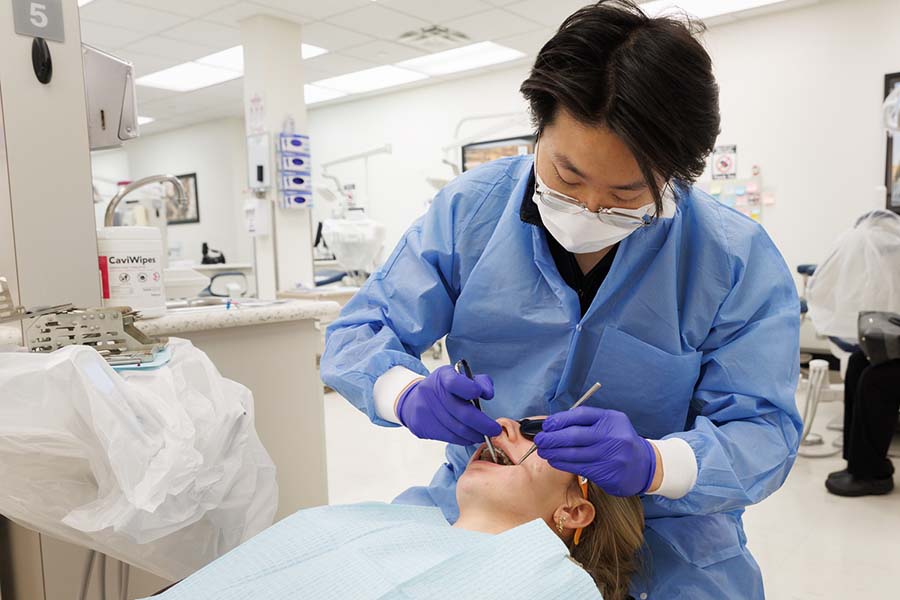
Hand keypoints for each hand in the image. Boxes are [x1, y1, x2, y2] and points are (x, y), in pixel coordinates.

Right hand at [396, 365, 500, 444]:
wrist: (413, 401)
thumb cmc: (444, 389)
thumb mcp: (460, 378)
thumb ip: (479, 382)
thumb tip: (488, 394)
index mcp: (442, 377)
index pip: (455, 383)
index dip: (470, 389)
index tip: (484, 395)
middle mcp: (431, 392)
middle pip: (461, 413)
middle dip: (482, 424)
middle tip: (494, 429)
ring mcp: (424, 410)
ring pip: (457, 429)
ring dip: (475, 434)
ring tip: (484, 436)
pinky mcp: (422, 426)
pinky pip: (449, 437)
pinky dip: (464, 439)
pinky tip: (470, 437)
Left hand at [534, 406, 656, 496]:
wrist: (645, 465)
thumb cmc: (620, 441)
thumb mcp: (611, 423)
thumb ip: (588, 421)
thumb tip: (555, 423)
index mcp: (611, 419)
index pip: (580, 415)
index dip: (559, 419)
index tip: (546, 425)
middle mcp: (611, 436)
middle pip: (574, 435)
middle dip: (552, 437)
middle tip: (539, 439)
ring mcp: (609, 455)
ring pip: (573, 453)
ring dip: (554, 452)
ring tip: (543, 451)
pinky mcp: (606, 472)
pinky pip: (578, 467)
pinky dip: (562, 463)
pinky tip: (554, 460)